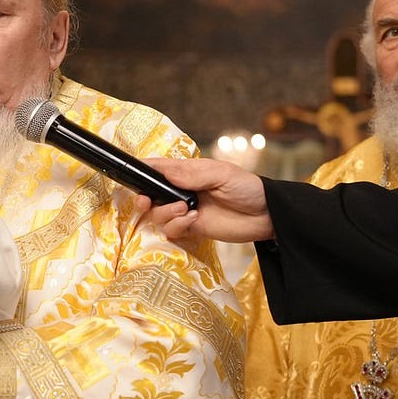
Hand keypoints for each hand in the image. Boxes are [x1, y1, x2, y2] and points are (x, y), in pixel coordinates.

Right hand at [134, 157, 273, 241]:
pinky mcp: (191, 229)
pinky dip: (178, 226)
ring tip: (187, 210)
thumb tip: (166, 173)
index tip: (131, 173)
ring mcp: (185, 210)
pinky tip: (194, 220)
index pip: (158, 168)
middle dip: (144, 198)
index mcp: (187, 172)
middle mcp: (181, 191)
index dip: (142, 169)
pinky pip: (171, 230)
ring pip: (158, 215)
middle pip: (150, 194)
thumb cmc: (247, 188)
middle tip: (147, 202)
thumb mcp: (221, 174)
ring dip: (167, 213)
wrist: (266, 216)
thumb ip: (193, 174)